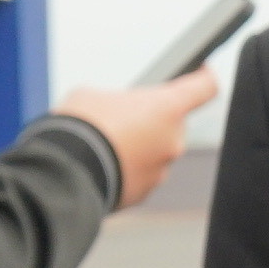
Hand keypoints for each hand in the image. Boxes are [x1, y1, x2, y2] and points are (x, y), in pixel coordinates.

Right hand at [56, 70, 218, 211]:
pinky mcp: (143, 194)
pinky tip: (100, 165)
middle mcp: (173, 141)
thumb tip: (115, 113)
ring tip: (104, 145)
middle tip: (122, 118)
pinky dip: (124, 170)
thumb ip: (117, 101)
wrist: (63, 171)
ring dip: (137, 147)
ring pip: (155, 152)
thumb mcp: (93, 95)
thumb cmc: (79, 126)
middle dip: (152, 120)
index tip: (200, 74)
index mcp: (168, 108)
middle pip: (173, 124)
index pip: (205, 88)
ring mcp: (160, 171)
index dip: (203, 78)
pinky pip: (139, 176)